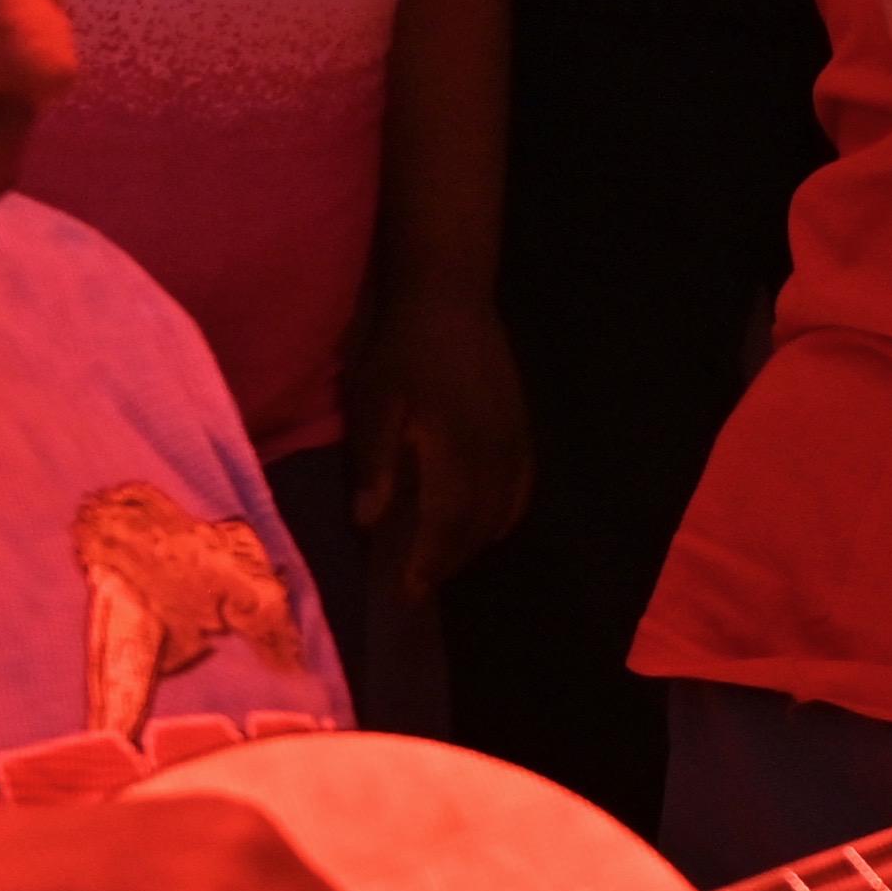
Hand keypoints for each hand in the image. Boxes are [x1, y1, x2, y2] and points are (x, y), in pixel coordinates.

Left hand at [350, 284, 532, 594]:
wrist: (450, 296)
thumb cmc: (402, 349)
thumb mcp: (375, 401)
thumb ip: (375, 462)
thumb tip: (369, 521)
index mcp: (453, 448)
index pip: (447, 523)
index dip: (430, 564)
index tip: (408, 594)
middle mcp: (492, 452)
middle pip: (477, 525)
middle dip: (448, 562)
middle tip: (420, 586)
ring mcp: (513, 439)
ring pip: (502, 510)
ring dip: (474, 543)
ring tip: (445, 561)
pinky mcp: (522, 426)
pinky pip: (523, 486)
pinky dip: (506, 515)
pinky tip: (487, 525)